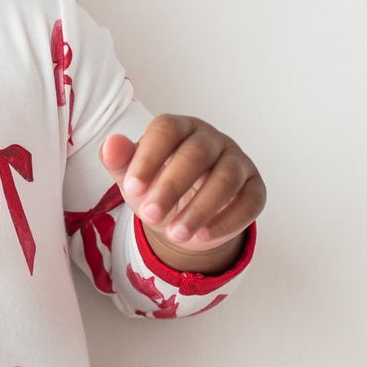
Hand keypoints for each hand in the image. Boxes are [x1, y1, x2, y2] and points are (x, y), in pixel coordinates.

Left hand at [100, 118, 264, 250]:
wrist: (184, 217)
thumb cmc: (157, 188)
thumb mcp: (133, 179)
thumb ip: (119, 161)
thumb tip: (111, 144)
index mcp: (180, 128)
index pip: (166, 129)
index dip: (149, 157)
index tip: (132, 189)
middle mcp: (211, 139)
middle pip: (197, 154)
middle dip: (171, 187)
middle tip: (150, 215)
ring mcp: (237, 161)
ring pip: (226, 178)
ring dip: (200, 209)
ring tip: (176, 234)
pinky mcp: (254, 188)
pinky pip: (249, 201)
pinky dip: (227, 221)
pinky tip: (204, 237)